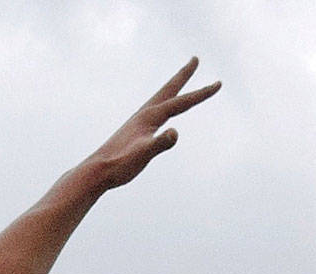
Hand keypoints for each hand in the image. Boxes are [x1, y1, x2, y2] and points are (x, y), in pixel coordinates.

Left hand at [82, 59, 221, 189]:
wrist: (97, 172)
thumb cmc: (119, 165)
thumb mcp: (143, 155)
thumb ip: (159, 144)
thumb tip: (175, 133)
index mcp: (150, 116)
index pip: (181, 102)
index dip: (201, 94)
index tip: (219, 83)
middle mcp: (144, 114)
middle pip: (169, 90)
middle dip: (184, 75)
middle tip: (195, 59)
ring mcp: (138, 122)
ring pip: (160, 100)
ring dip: (173, 89)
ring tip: (180, 82)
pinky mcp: (133, 131)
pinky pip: (154, 113)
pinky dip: (162, 107)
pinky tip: (161, 112)